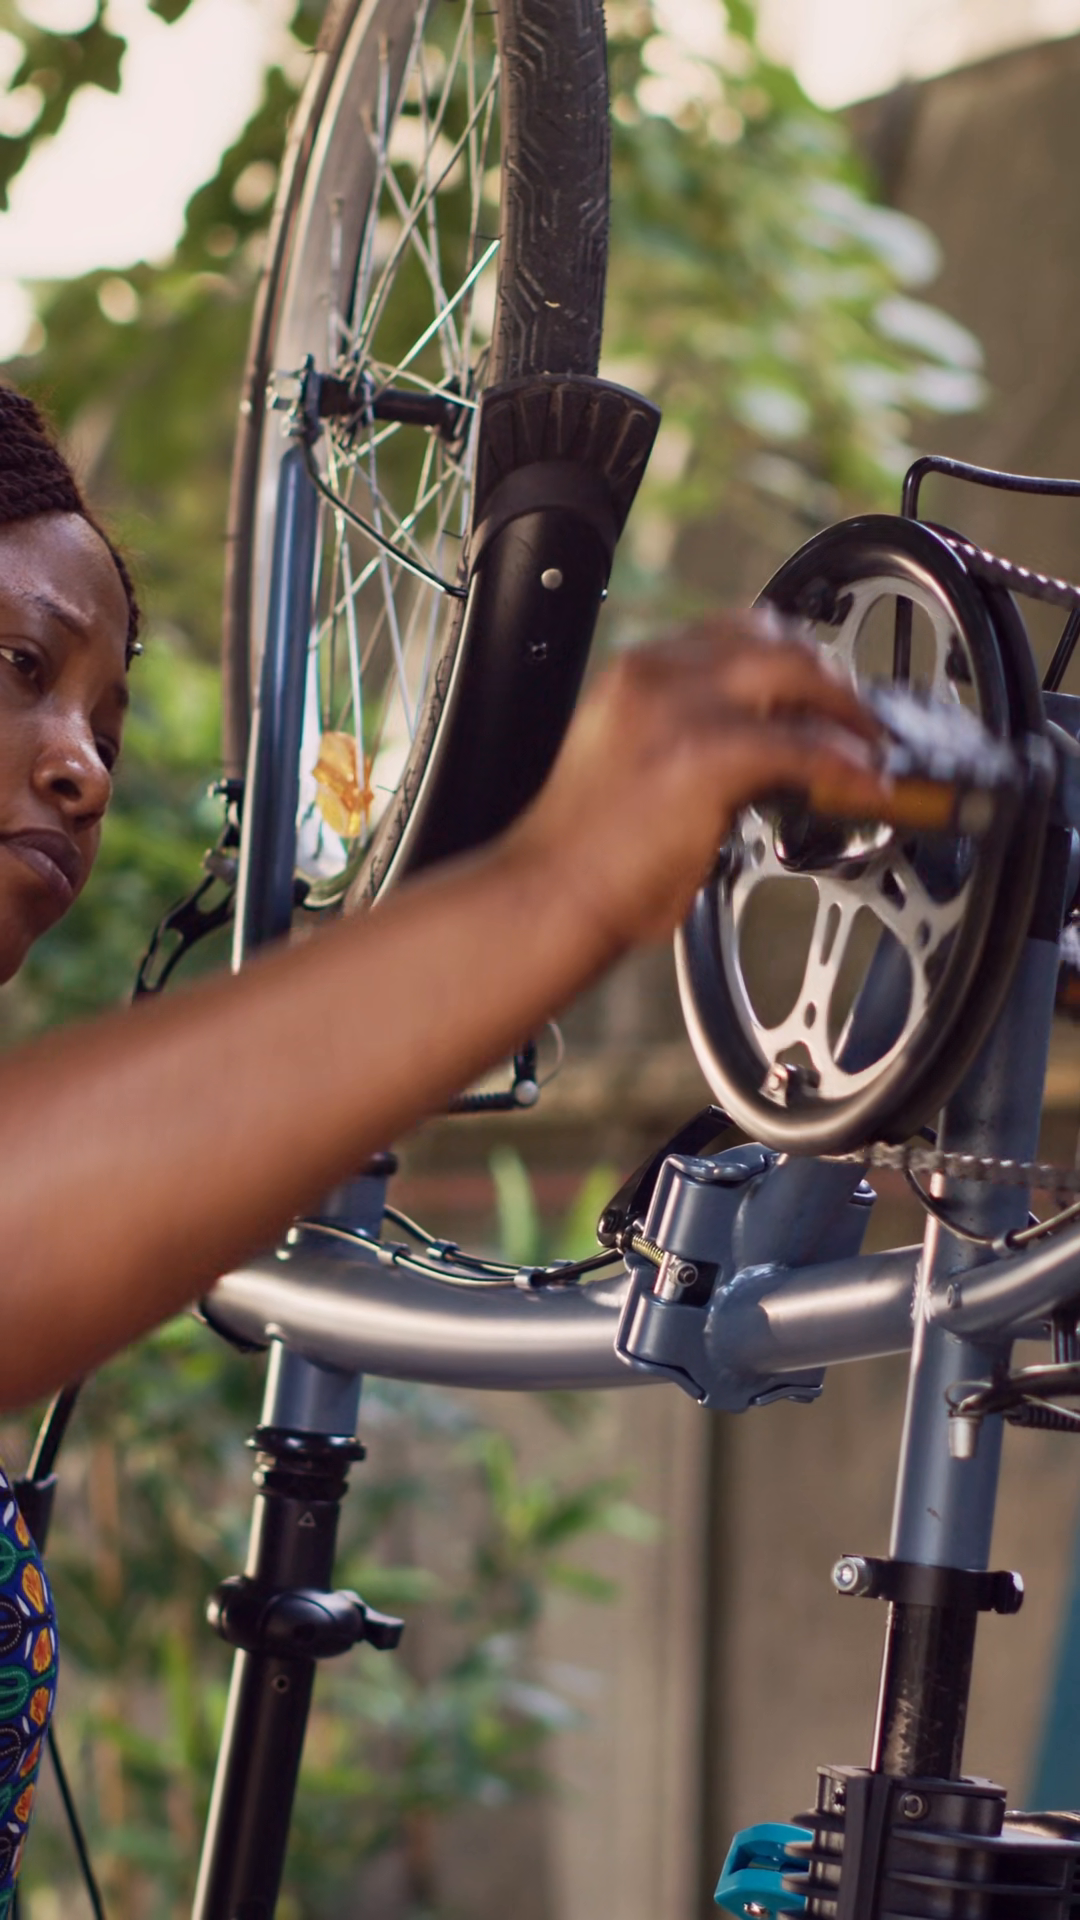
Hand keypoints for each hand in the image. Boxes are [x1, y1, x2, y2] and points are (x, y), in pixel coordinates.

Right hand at [507, 610, 892, 952]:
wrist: (547, 896)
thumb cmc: (585, 855)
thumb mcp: (633, 764)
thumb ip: (690, 739)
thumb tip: (763, 754)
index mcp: (634, 674)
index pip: (732, 633)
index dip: (791, 656)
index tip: (821, 688)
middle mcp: (655, 676)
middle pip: (774, 639)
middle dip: (829, 675)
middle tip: (859, 718)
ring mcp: (679, 710)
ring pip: (796, 674)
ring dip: (846, 710)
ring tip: (869, 748)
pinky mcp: (705, 755)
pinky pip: (801, 745)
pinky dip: (842, 763)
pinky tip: (860, 785)